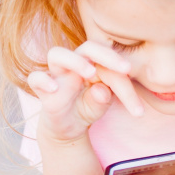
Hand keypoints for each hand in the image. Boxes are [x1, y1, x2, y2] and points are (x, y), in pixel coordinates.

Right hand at [27, 41, 142, 141]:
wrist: (68, 126)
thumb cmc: (89, 106)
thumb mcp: (101, 104)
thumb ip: (103, 98)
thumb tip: (101, 91)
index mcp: (96, 63)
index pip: (111, 63)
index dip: (125, 79)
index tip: (138, 104)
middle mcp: (76, 63)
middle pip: (88, 48)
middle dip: (108, 55)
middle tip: (126, 69)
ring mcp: (57, 74)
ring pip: (57, 54)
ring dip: (76, 61)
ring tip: (91, 73)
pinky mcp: (42, 88)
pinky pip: (35, 78)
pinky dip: (43, 81)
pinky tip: (55, 89)